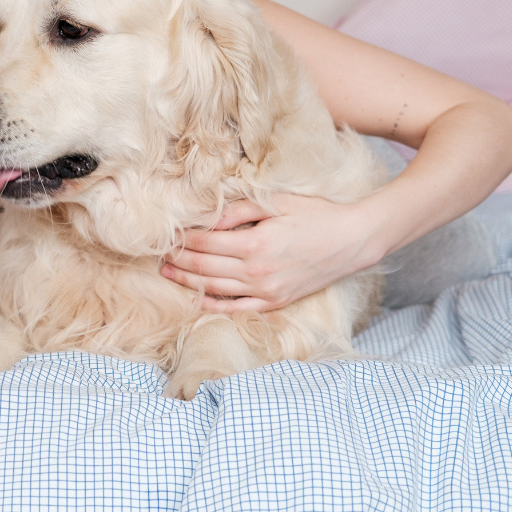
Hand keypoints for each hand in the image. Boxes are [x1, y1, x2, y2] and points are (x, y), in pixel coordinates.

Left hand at [160, 195, 379, 312]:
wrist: (353, 240)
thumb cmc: (316, 215)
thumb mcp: (277, 202)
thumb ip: (239, 211)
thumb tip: (207, 219)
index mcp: (254, 244)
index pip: (204, 243)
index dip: (182, 239)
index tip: (166, 234)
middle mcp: (257, 272)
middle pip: (203, 267)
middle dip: (177, 260)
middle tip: (158, 254)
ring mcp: (266, 291)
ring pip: (214, 289)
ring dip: (187, 282)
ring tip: (167, 273)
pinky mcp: (276, 301)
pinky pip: (236, 308)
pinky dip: (213, 304)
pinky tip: (196, 297)